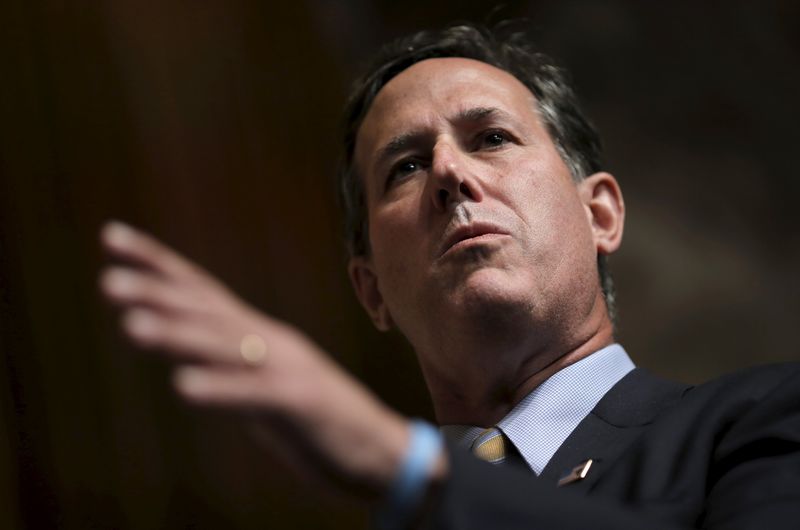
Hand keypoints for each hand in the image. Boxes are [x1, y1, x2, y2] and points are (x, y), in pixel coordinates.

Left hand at [99, 221, 417, 500]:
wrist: (379, 448)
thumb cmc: (315, 417)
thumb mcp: (262, 380)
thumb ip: (224, 359)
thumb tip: (175, 343)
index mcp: (258, 335)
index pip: (201, 290)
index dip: (157, 263)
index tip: (113, 237)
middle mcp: (269, 342)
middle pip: (208, 312)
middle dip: (157, 294)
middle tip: (108, 282)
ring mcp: (287, 370)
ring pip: (226, 347)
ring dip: (178, 335)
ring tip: (131, 327)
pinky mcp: (302, 403)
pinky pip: (256, 396)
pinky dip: (221, 390)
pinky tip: (183, 388)